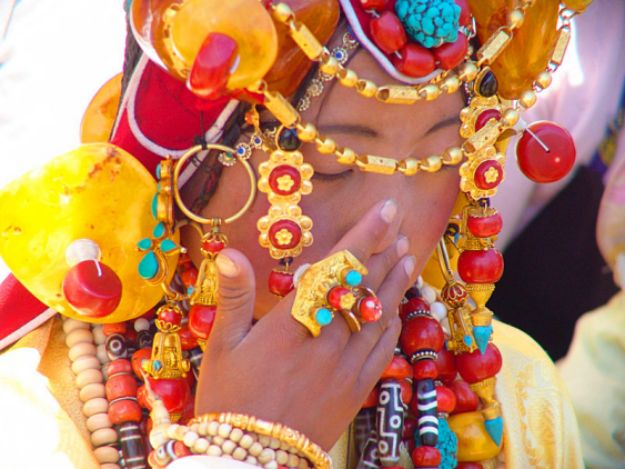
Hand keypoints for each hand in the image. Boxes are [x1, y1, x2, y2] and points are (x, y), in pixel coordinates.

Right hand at [195, 199, 415, 449]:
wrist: (253, 460)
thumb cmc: (230, 400)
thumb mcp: (222, 347)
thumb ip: (234, 297)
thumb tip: (230, 253)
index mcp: (291, 325)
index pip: (337, 269)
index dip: (364, 235)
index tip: (385, 210)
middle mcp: (327, 340)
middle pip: (366, 286)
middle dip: (385, 251)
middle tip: (400, 226)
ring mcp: (347, 366)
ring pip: (381, 314)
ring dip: (396, 281)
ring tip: (407, 255)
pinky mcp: (358, 389)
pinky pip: (385, 348)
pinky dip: (395, 322)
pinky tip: (399, 307)